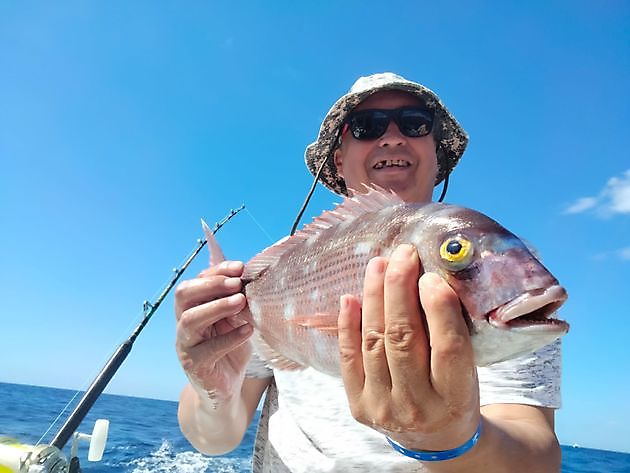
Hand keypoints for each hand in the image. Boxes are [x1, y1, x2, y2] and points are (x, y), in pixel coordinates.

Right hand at [175, 261, 252, 403]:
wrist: (227, 387)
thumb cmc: (231, 347)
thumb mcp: (235, 319)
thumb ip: (236, 300)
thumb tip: (249, 274)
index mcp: (192, 307)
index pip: (197, 280)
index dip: (217, 271)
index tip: (240, 267)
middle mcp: (183, 323)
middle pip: (184, 295)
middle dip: (211, 284)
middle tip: (237, 283)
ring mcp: (185, 344)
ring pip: (190, 319)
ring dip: (217, 307)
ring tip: (241, 301)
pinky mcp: (194, 365)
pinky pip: (208, 349)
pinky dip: (230, 338)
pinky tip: (248, 331)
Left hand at [338, 244, 479, 450]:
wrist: (434, 439)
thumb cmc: (454, 393)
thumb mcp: (468, 370)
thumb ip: (451, 332)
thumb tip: (429, 278)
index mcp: (455, 396)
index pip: (448, 347)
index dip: (438, 308)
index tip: (430, 275)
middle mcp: (418, 406)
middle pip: (404, 339)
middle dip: (400, 290)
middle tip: (402, 255)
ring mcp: (383, 408)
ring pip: (375, 342)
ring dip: (374, 298)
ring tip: (378, 265)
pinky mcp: (358, 406)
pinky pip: (349, 359)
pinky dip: (348, 325)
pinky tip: (350, 297)